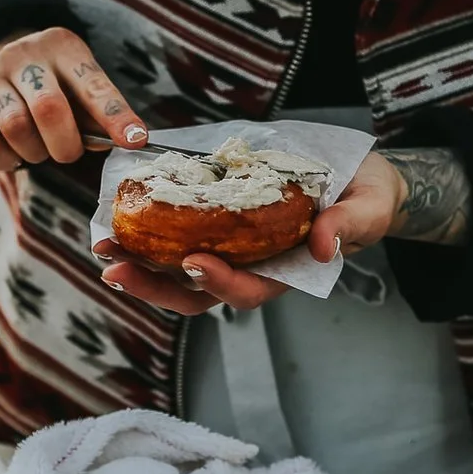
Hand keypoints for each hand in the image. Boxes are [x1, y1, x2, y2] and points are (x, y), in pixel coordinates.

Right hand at [0, 28, 145, 169]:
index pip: (92, 84)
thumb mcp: (81, 84)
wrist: (2, 65)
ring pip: (15, 128)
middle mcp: (22, 55)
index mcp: (62, 46)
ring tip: (42, 148)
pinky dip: (8, 161)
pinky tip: (17, 151)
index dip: (114, 115)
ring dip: (36, 153)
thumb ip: (99, 113)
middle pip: (48, 108)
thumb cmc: (56, 84)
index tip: (135, 140)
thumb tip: (124, 141)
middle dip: (67, 144)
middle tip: (70, 152)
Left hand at [90, 153, 407, 314]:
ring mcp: (233, 250)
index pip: (249, 290)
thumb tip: (323, 245)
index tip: (195, 262)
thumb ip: (349, 225)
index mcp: (288, 273)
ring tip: (104, 249)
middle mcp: (253, 268)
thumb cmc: (366, 198)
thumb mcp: (369, 208)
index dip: (221, 282)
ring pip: (178, 272)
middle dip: (155, 285)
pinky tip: (119, 220)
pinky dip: (147, 234)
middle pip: (198, 293)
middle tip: (115, 267)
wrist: (360, 180)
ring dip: (139, 264)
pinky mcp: (219, 225)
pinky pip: (178, 237)